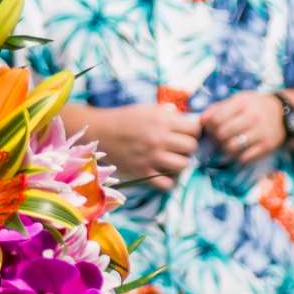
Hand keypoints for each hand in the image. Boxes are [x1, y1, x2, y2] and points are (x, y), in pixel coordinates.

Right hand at [84, 101, 201, 186]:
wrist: (99, 133)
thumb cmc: (124, 119)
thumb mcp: (148, 109)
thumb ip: (169, 114)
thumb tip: (188, 121)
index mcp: (162, 121)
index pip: (195, 129)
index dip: (193, 131)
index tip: (186, 133)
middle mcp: (158, 139)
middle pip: (191, 147)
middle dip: (188, 147)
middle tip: (179, 147)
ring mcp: (150, 158)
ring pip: (183, 165)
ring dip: (180, 163)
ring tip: (172, 159)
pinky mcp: (142, 173)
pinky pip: (166, 184)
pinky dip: (168, 181)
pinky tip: (163, 173)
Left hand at [202, 90, 286, 165]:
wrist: (284, 114)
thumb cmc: (255, 107)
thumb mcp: (239, 100)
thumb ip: (218, 108)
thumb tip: (201, 120)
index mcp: (243, 103)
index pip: (216, 118)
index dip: (209, 126)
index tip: (211, 128)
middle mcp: (253, 116)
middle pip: (222, 134)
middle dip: (216, 138)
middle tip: (218, 138)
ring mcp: (261, 132)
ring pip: (231, 147)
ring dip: (225, 149)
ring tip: (227, 144)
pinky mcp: (267, 146)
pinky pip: (244, 158)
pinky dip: (237, 157)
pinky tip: (238, 151)